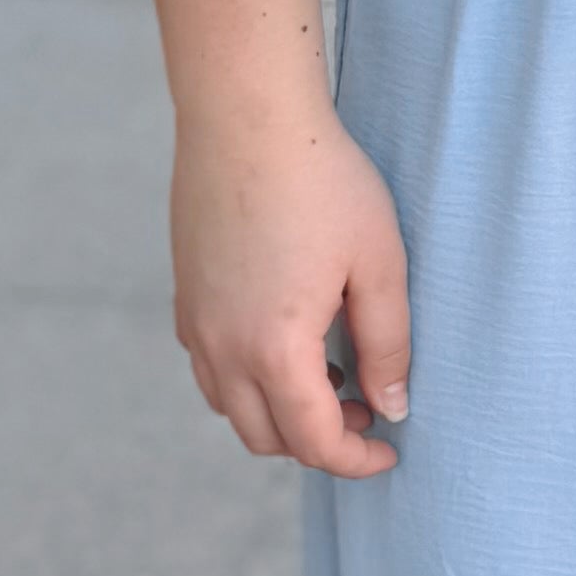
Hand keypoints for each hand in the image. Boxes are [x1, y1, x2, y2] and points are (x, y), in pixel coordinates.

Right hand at [169, 103, 410, 470]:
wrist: (247, 115)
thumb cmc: (323, 181)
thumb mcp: (379, 265)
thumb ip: (388, 345)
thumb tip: (391, 407)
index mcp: (273, 349)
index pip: (313, 442)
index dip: (356, 460)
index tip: (389, 449)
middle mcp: (221, 347)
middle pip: (265, 437)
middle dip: (319, 441)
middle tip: (366, 404)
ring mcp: (195, 321)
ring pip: (229, 406)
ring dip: (279, 412)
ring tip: (331, 370)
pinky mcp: (185, 294)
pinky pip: (210, 366)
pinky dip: (247, 378)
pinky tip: (286, 337)